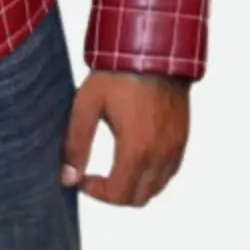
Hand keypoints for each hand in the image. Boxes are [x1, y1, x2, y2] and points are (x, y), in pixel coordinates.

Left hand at [61, 71, 189, 206]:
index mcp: (136, 149)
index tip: (82, 179)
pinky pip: (169, 171)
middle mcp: (160, 155)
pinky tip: (134, 155)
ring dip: (134, 186)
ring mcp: (175, 148)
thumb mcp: (87, 104)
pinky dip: (151, 175)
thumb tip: (68, 177)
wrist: (152, 50)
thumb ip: (75, 143)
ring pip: (156, 187)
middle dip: (114, 194)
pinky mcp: (182, 138)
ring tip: (113, 166)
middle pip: (139, 198)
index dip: (95, 193)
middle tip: (95, 176)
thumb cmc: (118, 73)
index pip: (118, 195)